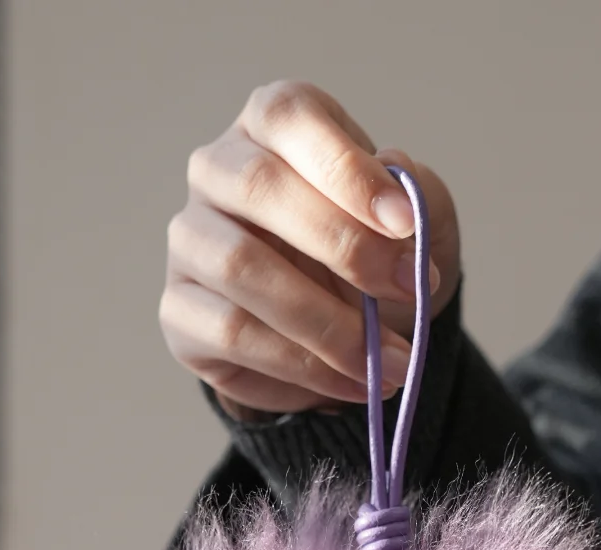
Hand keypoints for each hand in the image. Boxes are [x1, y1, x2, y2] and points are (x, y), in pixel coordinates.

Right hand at [159, 80, 460, 418]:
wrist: (344, 335)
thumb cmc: (376, 260)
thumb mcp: (420, 224)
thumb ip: (419, 198)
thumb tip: (397, 194)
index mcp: (271, 125)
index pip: (289, 116)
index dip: (346, 167)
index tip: (406, 223)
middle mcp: (216, 171)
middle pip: (257, 186)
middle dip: (346, 246)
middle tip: (412, 293)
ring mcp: (190, 242)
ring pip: (240, 269)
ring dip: (329, 324)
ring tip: (391, 361)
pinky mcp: (180, 311)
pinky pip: (233, 334)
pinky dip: (305, 366)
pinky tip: (355, 382)